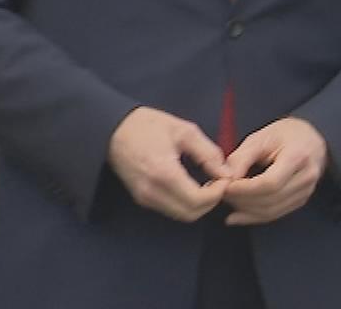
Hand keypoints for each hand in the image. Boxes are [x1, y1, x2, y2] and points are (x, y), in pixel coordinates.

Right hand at [106, 106, 229, 221]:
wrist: (114, 129)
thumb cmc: (149, 125)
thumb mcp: (185, 131)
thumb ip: (208, 154)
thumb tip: (226, 173)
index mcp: (164, 173)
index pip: (197, 201)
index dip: (217, 193)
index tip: (224, 178)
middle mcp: (152, 191)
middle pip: (190, 214)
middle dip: (211, 202)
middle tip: (219, 182)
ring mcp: (144, 197)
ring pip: (180, 215)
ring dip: (199, 205)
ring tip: (208, 183)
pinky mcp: (141, 198)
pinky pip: (170, 209)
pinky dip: (186, 203)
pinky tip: (193, 186)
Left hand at [221, 117, 329, 225]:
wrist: (309, 137)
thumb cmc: (284, 134)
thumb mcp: (260, 138)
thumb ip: (241, 158)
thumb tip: (225, 180)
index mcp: (298, 156)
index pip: (270, 182)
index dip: (245, 189)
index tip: (225, 186)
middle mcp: (307, 176)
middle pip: (270, 199)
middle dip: (241, 199)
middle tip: (221, 193)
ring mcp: (306, 190)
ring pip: (271, 211)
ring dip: (245, 210)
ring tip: (227, 200)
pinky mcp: (301, 200)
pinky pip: (275, 214)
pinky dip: (253, 217)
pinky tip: (236, 216)